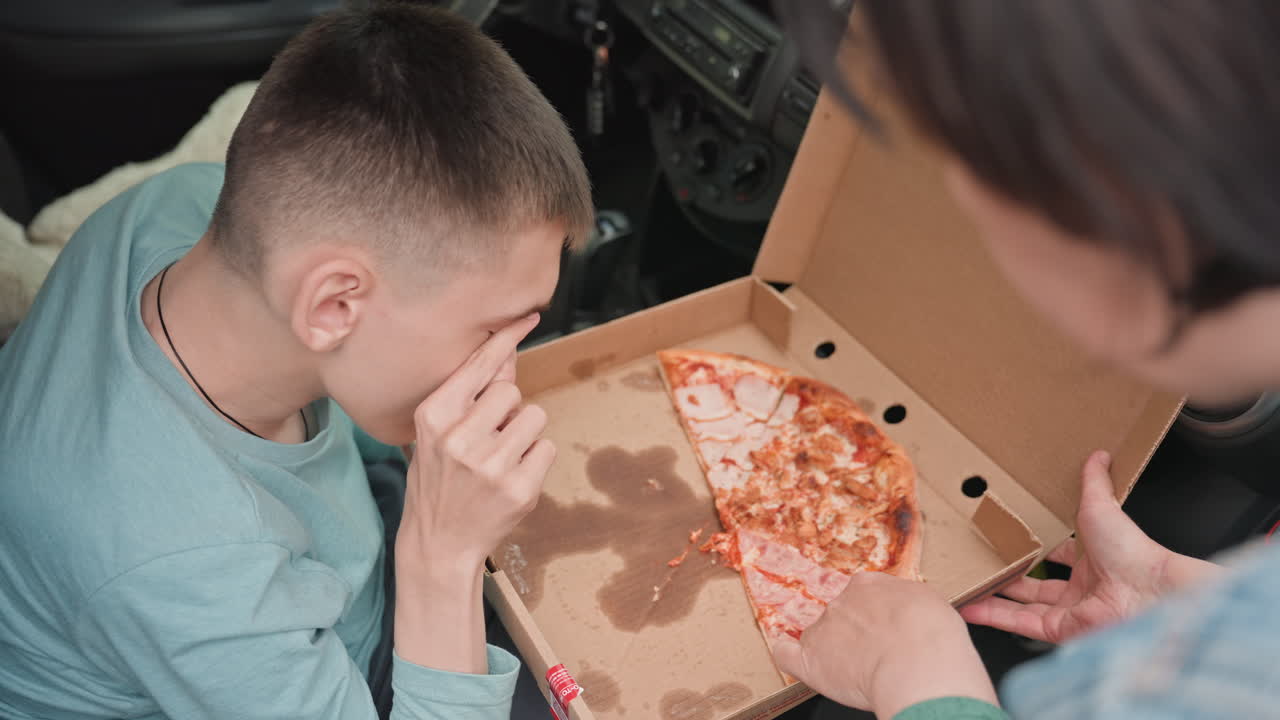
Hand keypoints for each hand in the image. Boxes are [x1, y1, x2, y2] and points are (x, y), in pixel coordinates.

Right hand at [396, 313, 553, 576]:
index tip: (528, 316)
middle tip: (488, 438)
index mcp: (434, 416)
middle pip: (512, 390)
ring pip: (535, 416)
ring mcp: (491, 465)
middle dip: (508, 409)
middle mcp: (460, 437)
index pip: (479, 365)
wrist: (438, 544)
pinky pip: (546, 448)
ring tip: (499, 458)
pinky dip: (534, 459)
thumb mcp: (438, 433)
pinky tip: (510, 478)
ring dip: (524, 433)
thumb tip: (505, 353)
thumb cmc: (438, 481)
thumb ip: (470, 394)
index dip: (506, 338)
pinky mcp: (519, 488)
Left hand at [774, 572, 997, 717]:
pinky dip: (788, 655)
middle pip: (840, 615)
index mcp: (869, 585)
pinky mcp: (810, 660)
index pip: (861, 596)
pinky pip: (786, 654)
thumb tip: (906, 610)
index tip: (881, 629)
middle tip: (876, 655)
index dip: (872, 615)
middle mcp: (841, 602)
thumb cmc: (933, 635)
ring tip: (855, 671)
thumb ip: (907, 602)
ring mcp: (823, 629)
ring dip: (831, 650)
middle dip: (854, 634)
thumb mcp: (930, 601)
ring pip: (819, 636)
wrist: (919, 664)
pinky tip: (792, 657)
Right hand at [961, 450, 1219, 643]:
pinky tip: (970, 607)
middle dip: (1009, 575)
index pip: (1060, 555)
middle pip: (1036, 583)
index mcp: (1094, 559)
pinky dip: (993, 617)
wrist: (1147, 592)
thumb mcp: (1103, 505)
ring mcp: (1070, 611)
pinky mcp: (1059, 630)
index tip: (1014, 541)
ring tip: (967, 586)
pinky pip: (1020, 623)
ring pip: (1022, 605)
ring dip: (993, 596)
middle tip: (982, 564)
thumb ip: (1094, 482)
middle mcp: (1083, 588)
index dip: (1038, 548)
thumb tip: (1099, 455)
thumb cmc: (1132, 551)